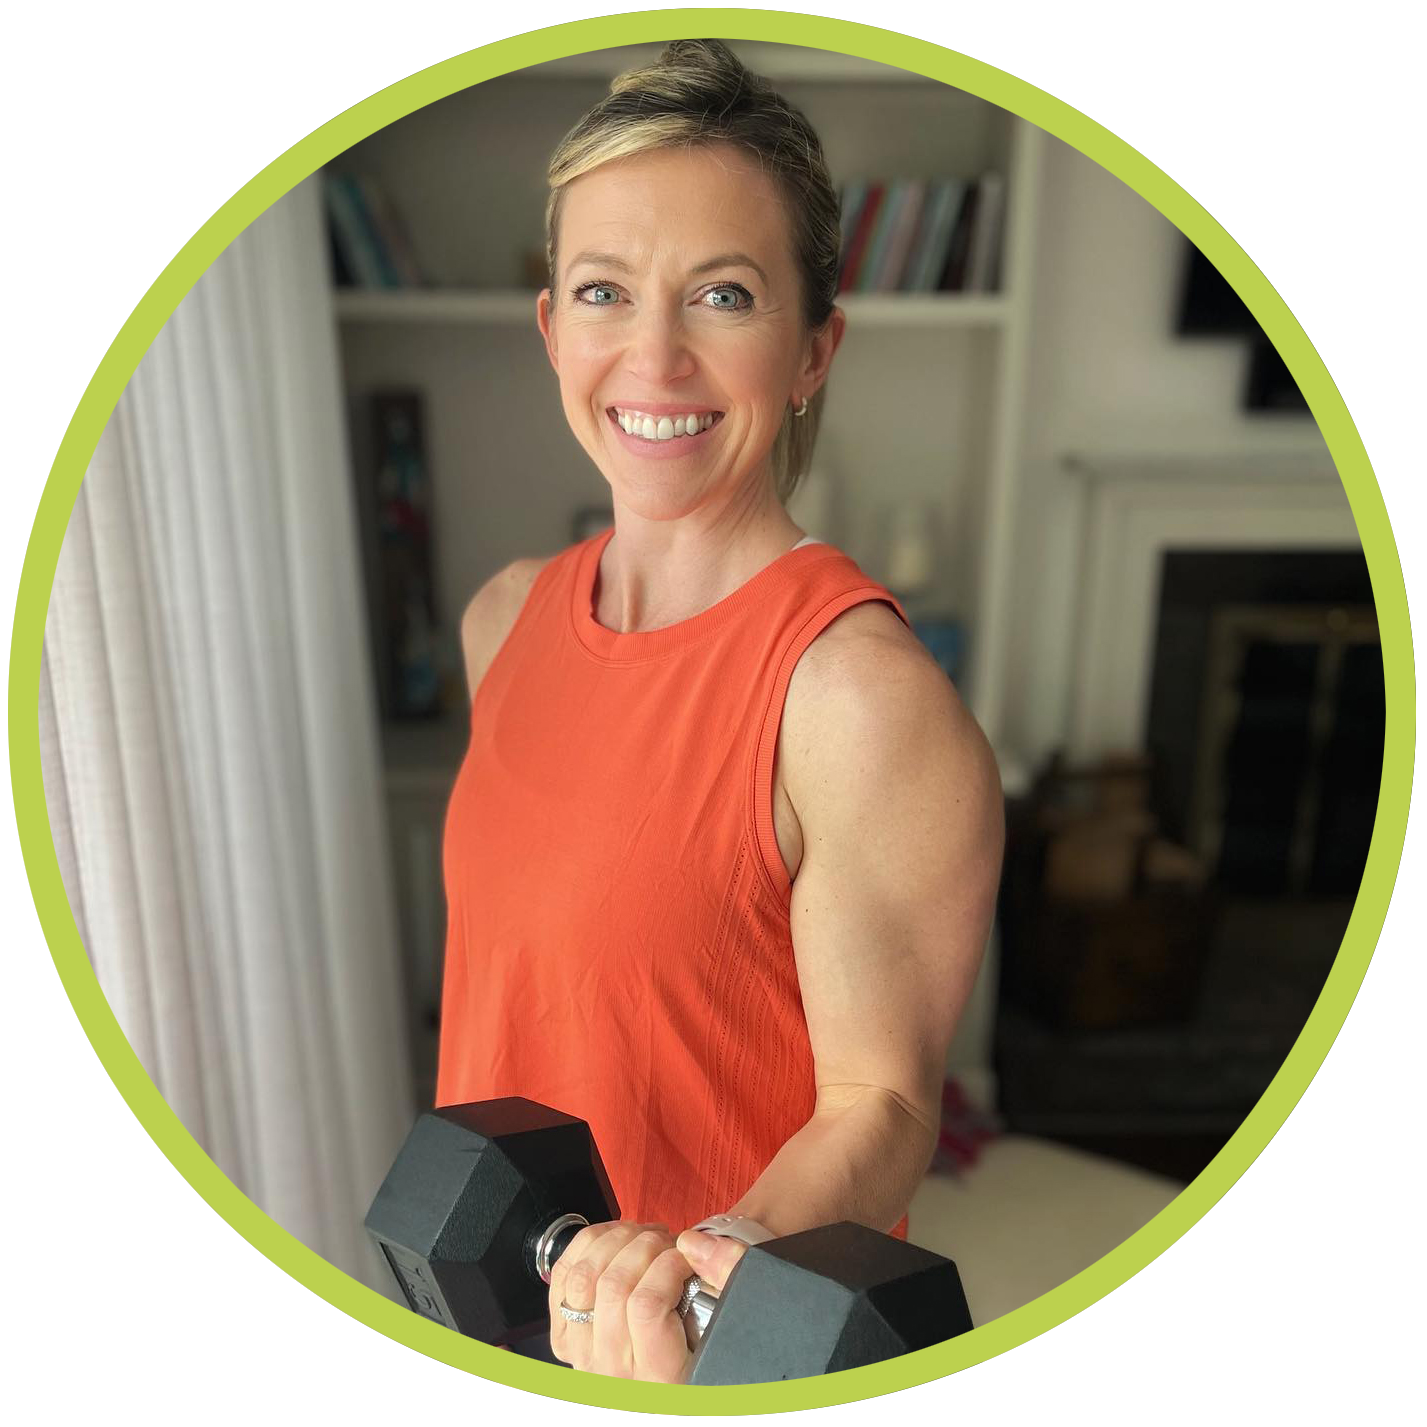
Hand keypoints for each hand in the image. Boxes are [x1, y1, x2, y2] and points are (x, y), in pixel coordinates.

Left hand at [546, 1222, 748, 1380]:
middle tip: (665, 1240)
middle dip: (643, 1245)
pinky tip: (613, 1239)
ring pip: (583, 1277)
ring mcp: (581, 1353)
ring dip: (615, 1240)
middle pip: (613, 1285)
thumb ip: (716, 1295)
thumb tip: (697, 1247)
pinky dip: (587, 1245)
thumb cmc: (691, 1363)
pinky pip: (563, 1276)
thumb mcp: (714, 1341)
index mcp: (656, 1375)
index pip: (646, 1306)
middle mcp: (612, 1369)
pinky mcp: (563, 1334)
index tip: (684, 1254)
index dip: (666, 1264)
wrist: (659, 1392)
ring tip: (641, 1237)